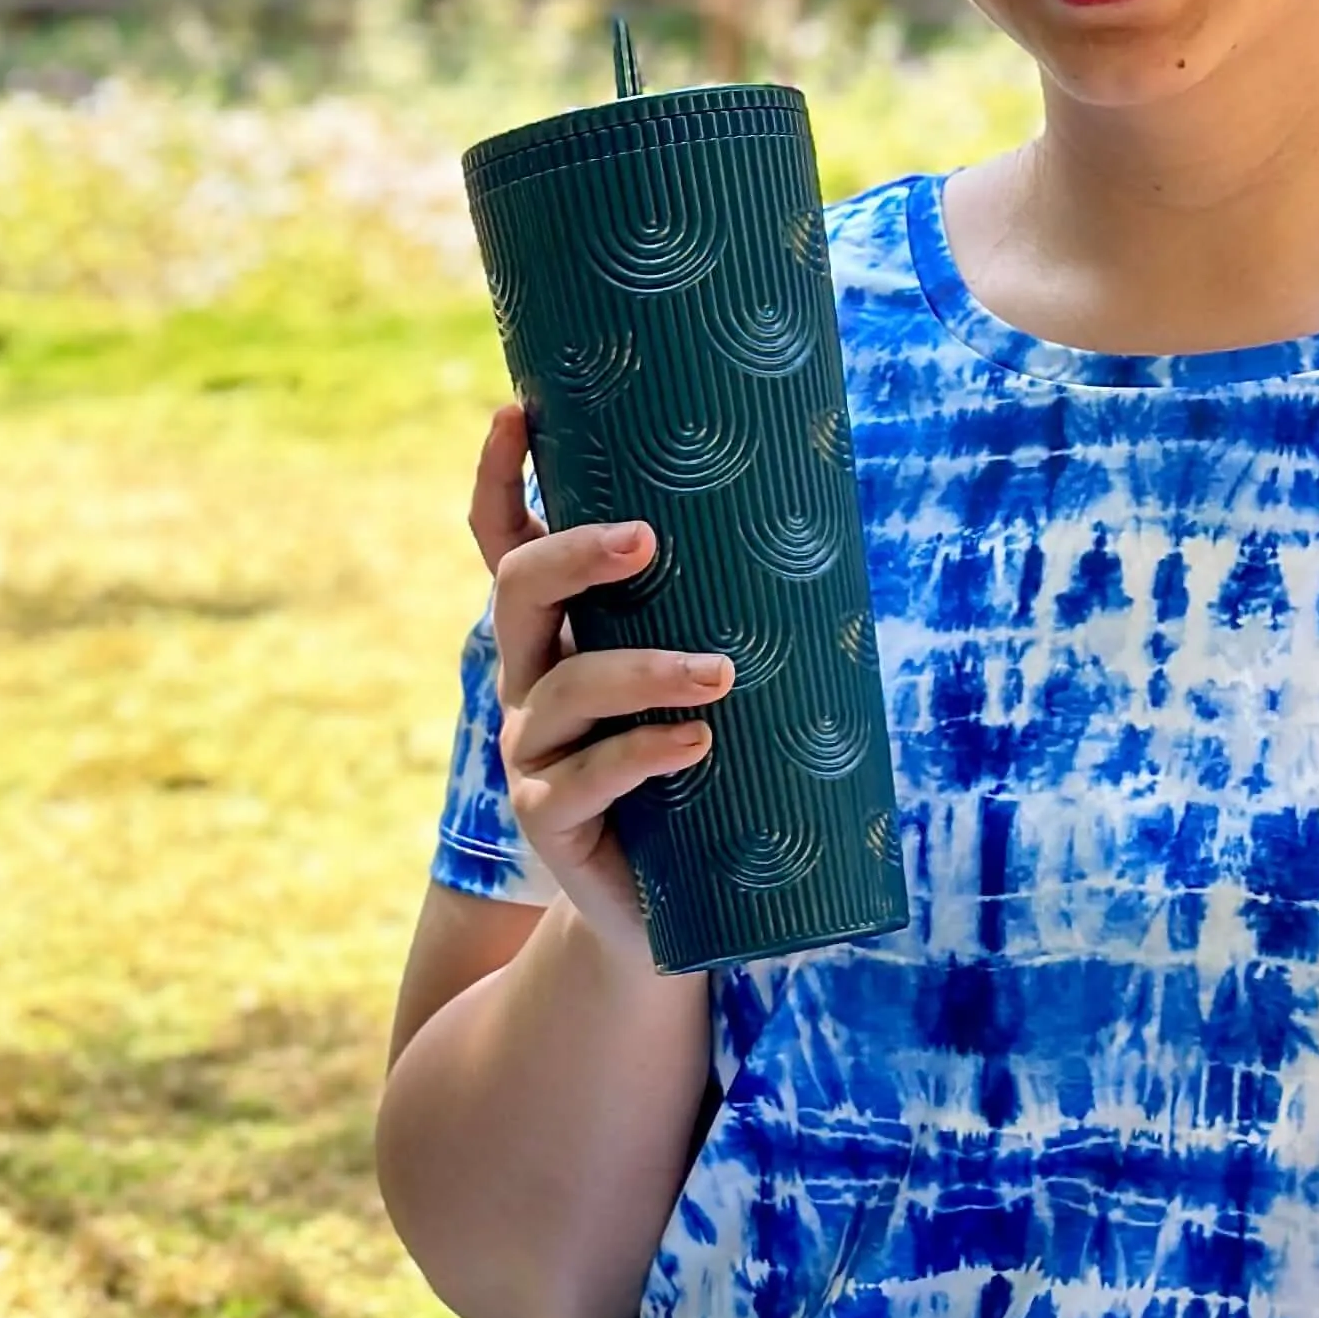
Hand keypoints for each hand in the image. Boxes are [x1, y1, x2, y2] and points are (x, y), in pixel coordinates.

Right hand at [468, 404, 732, 969]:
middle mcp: (529, 679)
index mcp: (558, 632)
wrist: (676, 907)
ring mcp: (531, 750)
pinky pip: (586, 776)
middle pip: (519, 591)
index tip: (515, 410)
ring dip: (645, 669)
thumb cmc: (706, 771)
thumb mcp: (704, 682)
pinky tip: (697, 744)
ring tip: (721, 671)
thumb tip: (818, 511)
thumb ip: (725, 613)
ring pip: (567, 686)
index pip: (504, 540)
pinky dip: (644, 753)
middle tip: (648, 537)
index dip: (501, 477)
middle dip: (576, 553)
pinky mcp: (549, 819)